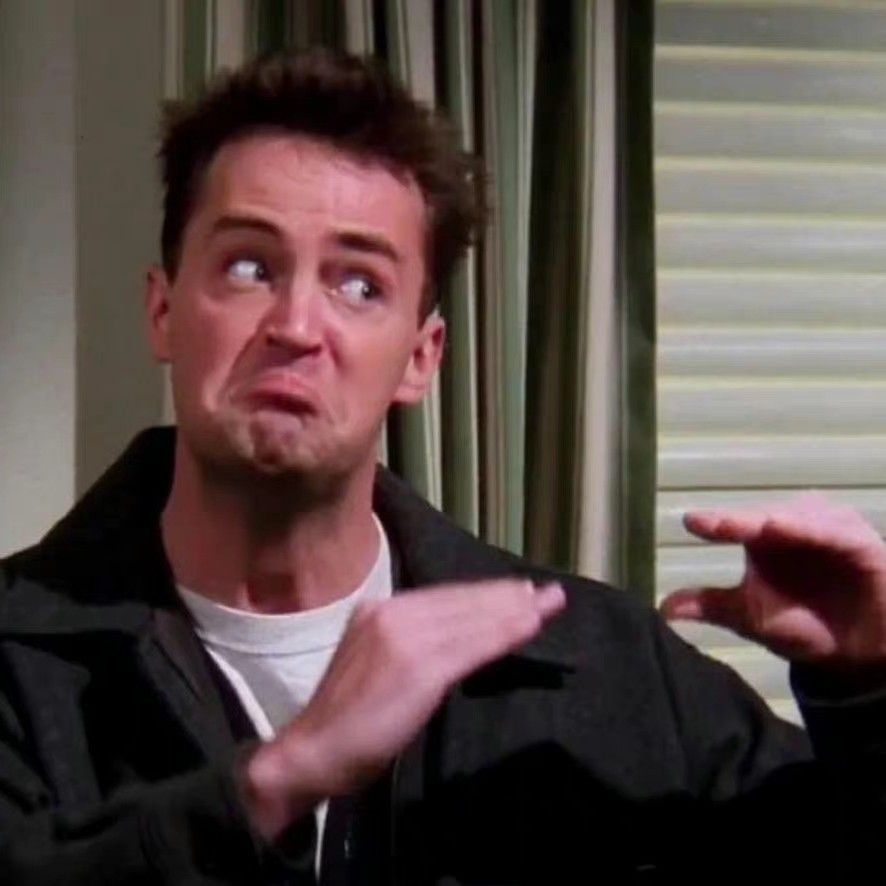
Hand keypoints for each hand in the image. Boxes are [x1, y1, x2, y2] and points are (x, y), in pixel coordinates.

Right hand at [244, 579, 564, 837]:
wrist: (310, 753)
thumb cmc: (344, 720)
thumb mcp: (375, 664)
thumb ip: (409, 644)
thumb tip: (454, 637)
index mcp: (378, 611)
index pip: (443, 597)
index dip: (484, 595)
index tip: (518, 592)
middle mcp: (391, 613)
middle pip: (461, 601)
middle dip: (508, 596)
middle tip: (549, 592)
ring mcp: (404, 637)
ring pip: (471, 619)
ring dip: (515, 611)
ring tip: (548, 604)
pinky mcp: (418, 667)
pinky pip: (471, 646)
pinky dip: (504, 634)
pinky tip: (529, 627)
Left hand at [660, 493, 885, 665]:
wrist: (858, 654)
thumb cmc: (804, 623)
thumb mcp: (751, 616)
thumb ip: (711, 606)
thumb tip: (663, 608)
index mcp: (765, 536)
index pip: (735, 524)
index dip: (713, 521)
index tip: (689, 521)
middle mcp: (795, 525)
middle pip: (762, 516)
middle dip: (736, 519)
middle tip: (708, 522)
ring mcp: (830, 530)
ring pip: (798, 518)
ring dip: (775, 519)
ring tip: (751, 525)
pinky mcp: (861, 543)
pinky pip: (837, 534)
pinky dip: (814, 530)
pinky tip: (789, 530)